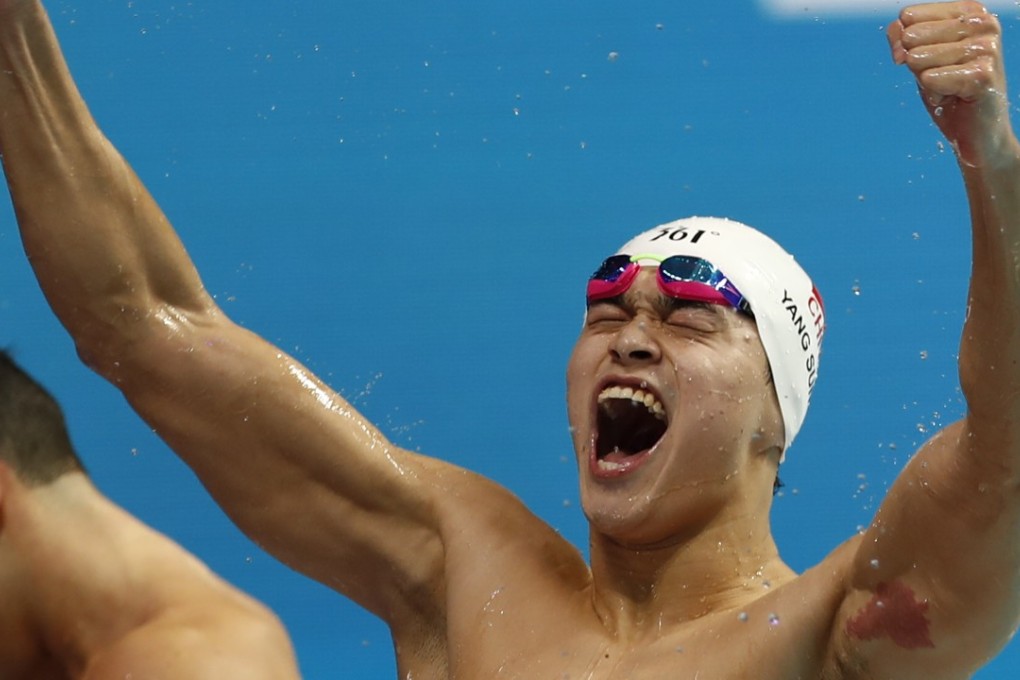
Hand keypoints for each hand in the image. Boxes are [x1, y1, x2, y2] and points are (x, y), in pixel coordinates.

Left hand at [888, 1, 1015, 165]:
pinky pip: (930, 78)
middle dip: (915, 64)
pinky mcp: (982, 75)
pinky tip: (953, 97)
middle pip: (912, 37)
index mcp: (969, 12)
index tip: (920, 59)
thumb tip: (899, 31)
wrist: (973, 131)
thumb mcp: (919, 59)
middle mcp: (983, 24)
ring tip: (949, 88)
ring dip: (927, 81)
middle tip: (940, 77)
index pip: (909, 17)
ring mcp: (986, 48)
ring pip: (920, 58)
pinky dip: (934, 93)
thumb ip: (901, 37)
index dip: (903, 43)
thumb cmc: (948, 91)